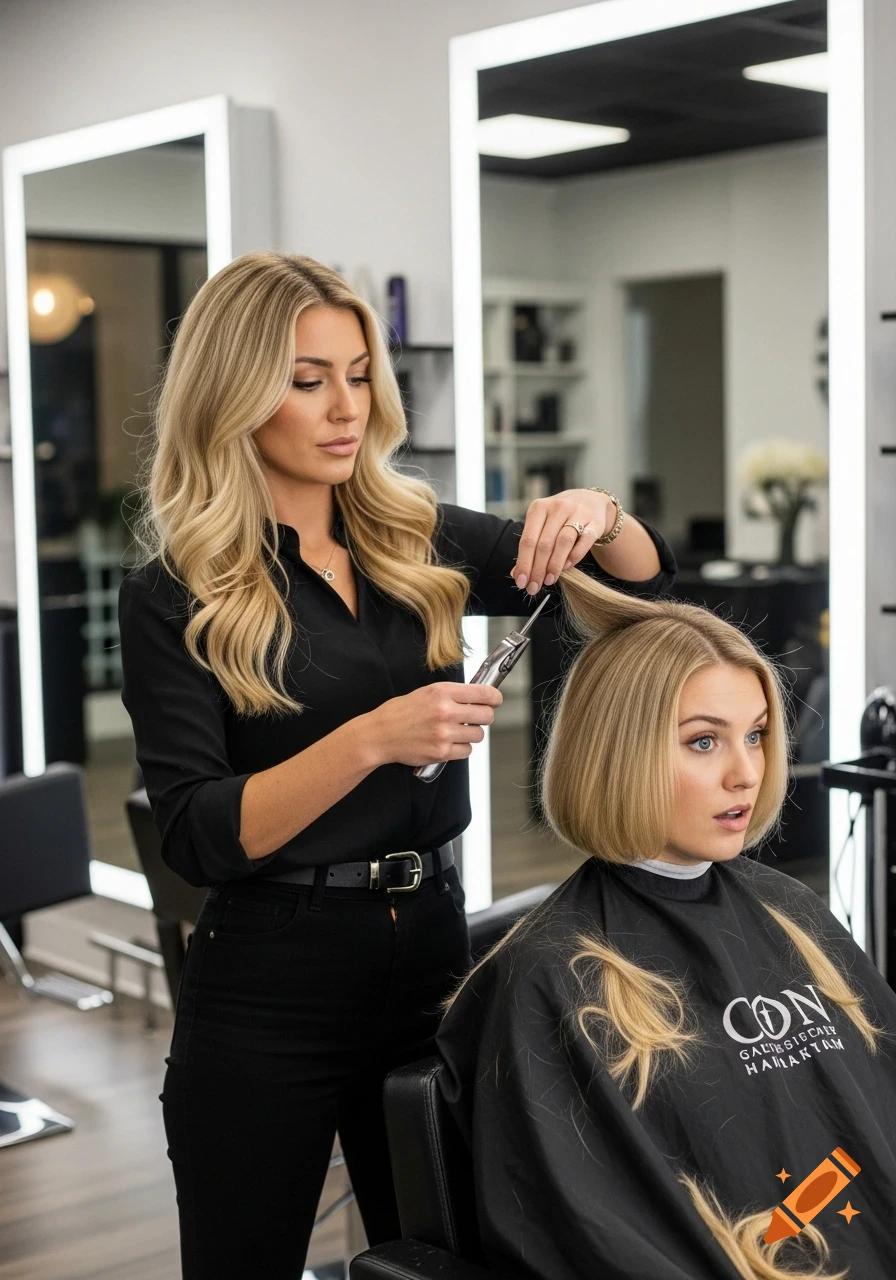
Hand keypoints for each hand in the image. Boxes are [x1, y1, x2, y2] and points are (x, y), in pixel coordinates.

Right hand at [361, 682, 503, 767]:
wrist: (380, 734)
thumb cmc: (401, 712)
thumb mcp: (427, 692)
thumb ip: (453, 694)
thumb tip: (479, 697)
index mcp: (442, 692)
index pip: (483, 693)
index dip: (494, 698)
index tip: (495, 700)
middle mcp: (445, 711)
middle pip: (486, 716)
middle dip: (484, 717)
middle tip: (475, 718)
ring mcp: (444, 733)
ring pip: (478, 735)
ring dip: (471, 734)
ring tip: (455, 731)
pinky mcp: (442, 752)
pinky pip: (467, 751)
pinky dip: (461, 748)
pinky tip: (448, 742)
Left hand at [511, 489, 615, 594]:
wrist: (590, 501)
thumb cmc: (559, 518)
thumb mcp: (542, 526)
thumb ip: (530, 548)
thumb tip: (517, 574)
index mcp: (539, 507)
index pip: (528, 539)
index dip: (524, 563)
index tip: (521, 582)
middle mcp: (558, 507)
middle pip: (544, 543)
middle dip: (538, 569)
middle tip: (534, 587)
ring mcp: (578, 513)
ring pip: (563, 542)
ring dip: (555, 565)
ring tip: (549, 581)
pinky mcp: (595, 522)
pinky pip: (584, 542)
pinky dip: (574, 556)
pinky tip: (566, 568)